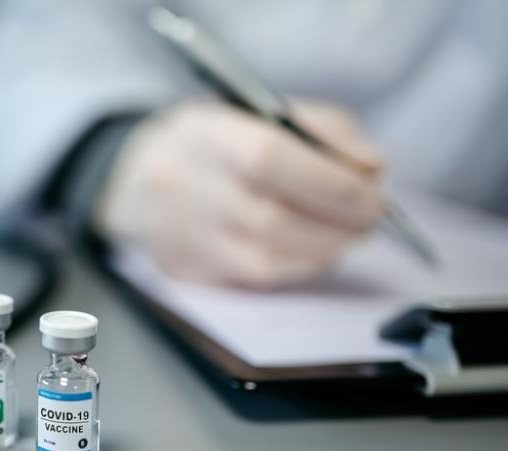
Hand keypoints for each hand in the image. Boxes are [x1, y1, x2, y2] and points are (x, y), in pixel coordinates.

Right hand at [95, 100, 384, 288]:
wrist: (137, 178)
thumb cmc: (215, 142)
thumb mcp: (261, 110)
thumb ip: (324, 130)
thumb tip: (372, 171)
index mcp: (206, 135)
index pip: (271, 160)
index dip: (331, 181)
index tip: (373, 191)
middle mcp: (186, 186)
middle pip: (275, 218)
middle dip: (340, 223)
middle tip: (372, 216)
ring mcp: (182, 234)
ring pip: (271, 258)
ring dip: (326, 249)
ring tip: (346, 232)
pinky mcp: (184, 269)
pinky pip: (256, 279)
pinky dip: (299, 266)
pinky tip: (312, 249)